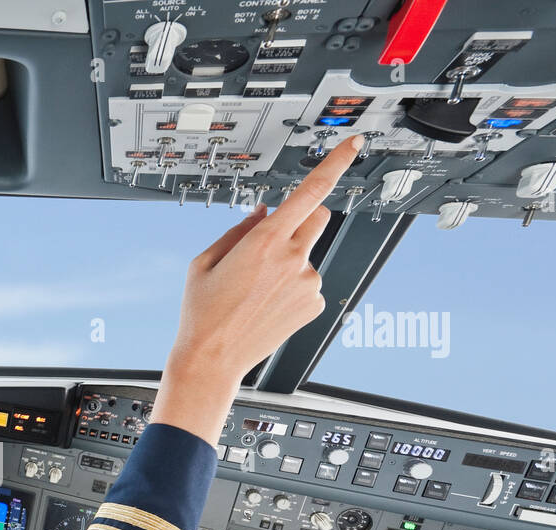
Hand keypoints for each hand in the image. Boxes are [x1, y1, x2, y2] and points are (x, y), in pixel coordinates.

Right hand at [152, 135, 362, 443]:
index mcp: (263, 240)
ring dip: (290, 261)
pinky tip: (267, 304)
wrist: (211, 359)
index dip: (336, 162)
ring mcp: (308, 283)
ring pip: (308, 253)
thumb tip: (265, 211)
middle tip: (275, 239)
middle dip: (301, 218)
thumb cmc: (202, 313)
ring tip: (257, 290)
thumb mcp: (204, 262)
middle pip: (318, 216)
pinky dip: (293, 287)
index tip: (353, 143)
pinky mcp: (314, 304)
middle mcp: (292, 259)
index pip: (310, 191)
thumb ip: (239, 228)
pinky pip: (308, 282)